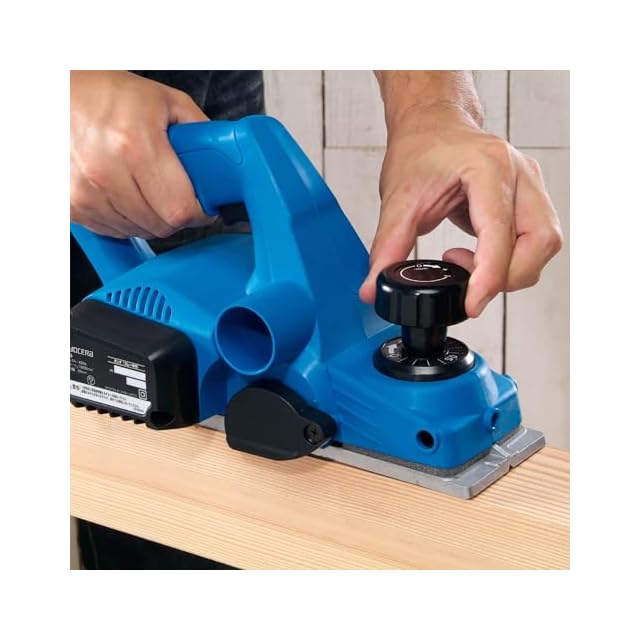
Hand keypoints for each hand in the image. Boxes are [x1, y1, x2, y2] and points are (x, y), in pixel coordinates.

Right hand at [71, 71, 209, 238]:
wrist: (53, 93)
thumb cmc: (106, 94)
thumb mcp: (164, 100)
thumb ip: (201, 131)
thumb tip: (225, 160)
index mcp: (134, 145)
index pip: (180, 209)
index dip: (198, 212)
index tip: (202, 205)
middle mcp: (105, 172)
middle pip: (162, 225)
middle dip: (176, 214)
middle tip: (175, 192)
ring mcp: (84, 192)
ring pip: (138, 231)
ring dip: (150, 218)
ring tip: (145, 186)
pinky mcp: (70, 206)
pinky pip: (113, 231)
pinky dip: (125, 219)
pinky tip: (123, 192)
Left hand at [359, 104, 562, 316]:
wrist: (433, 124)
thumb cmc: (420, 150)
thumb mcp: (399, 200)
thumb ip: (387, 248)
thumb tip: (373, 290)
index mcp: (489, 167)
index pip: (501, 234)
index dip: (489, 277)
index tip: (472, 304)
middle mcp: (519, 174)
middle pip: (540, 243)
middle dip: (507, 277)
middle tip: (466, 282)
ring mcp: (530, 184)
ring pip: (545, 245)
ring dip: (512, 270)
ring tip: (467, 264)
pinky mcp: (530, 198)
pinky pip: (537, 240)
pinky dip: (512, 260)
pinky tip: (479, 257)